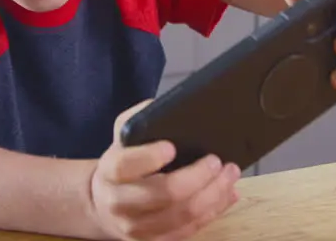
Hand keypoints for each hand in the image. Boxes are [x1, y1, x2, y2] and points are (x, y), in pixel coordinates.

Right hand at [89, 100, 240, 240]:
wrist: (105, 203)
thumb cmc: (123, 164)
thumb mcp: (122, 136)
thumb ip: (138, 118)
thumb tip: (161, 106)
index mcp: (111, 171)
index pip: (126, 165)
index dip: (149, 157)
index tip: (172, 147)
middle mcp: (121, 203)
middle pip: (163, 194)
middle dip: (197, 177)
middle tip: (217, 161)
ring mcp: (137, 227)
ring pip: (182, 216)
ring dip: (213, 195)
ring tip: (230, 174)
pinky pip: (189, 231)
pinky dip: (214, 212)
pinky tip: (227, 195)